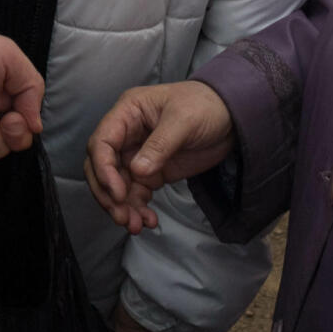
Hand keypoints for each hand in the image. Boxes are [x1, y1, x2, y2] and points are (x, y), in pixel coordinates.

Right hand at [85, 81, 235, 235]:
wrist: (231, 117)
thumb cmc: (205, 105)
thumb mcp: (184, 120)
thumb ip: (160, 145)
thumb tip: (137, 172)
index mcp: (128, 112)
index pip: (101, 142)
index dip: (103, 169)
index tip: (117, 193)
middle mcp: (127, 135)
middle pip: (102, 167)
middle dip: (108, 194)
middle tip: (122, 216)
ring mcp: (137, 155)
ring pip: (117, 185)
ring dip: (123, 207)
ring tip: (136, 226)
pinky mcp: (151, 172)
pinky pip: (136, 194)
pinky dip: (138, 209)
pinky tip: (149, 220)